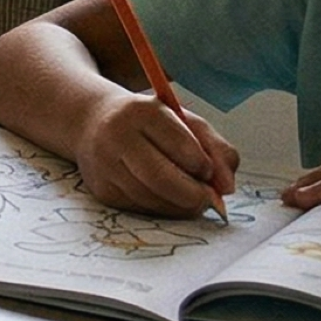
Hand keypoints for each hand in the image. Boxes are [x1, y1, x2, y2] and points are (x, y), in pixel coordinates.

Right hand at [73, 92, 240, 217]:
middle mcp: (116, 136)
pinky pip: (141, 209)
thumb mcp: (185, 121)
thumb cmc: (149, 123)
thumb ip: (217, 149)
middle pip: (162, 179)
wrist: (93, 122)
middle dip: (195, 195)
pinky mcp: (101, 189)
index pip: (182, 146)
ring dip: (181, 205)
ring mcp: (104, 164)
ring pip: (153, 199)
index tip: (208, 171)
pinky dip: (162, 208)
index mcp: (142, 112)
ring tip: (188, 195)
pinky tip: (165, 196)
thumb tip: (227, 187)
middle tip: (209, 198)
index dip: (204, 166)